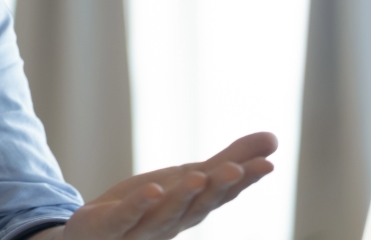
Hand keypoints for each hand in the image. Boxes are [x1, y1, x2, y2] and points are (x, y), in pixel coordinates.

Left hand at [53, 132, 277, 239]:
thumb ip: (229, 161)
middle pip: (198, 207)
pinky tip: (152, 190)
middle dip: (218, 188)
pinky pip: (125, 217)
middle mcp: (172, 223)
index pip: (221, 195)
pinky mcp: (108, 227)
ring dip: (182, 197)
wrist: (95, 233)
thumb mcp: (188, 177)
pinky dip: (138, 206)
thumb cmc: (149, 205)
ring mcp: (140, 229)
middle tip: (237, 168)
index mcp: (192, 211)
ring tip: (197, 175)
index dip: (244, 181)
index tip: (267, 163)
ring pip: (165, 215)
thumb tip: (275, 140)